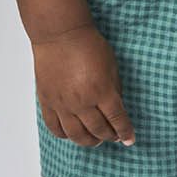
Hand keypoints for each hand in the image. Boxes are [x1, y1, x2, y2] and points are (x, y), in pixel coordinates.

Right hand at [32, 22, 136, 146]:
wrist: (61, 34)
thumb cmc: (89, 45)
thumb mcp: (112, 66)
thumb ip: (114, 90)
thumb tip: (116, 110)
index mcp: (102, 91)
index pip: (117, 120)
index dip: (125, 132)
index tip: (129, 139)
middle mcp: (82, 102)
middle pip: (98, 130)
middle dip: (110, 136)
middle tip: (113, 136)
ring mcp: (63, 104)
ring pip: (77, 135)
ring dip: (89, 141)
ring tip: (95, 139)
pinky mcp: (47, 102)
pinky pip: (56, 128)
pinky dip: (65, 135)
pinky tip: (72, 133)